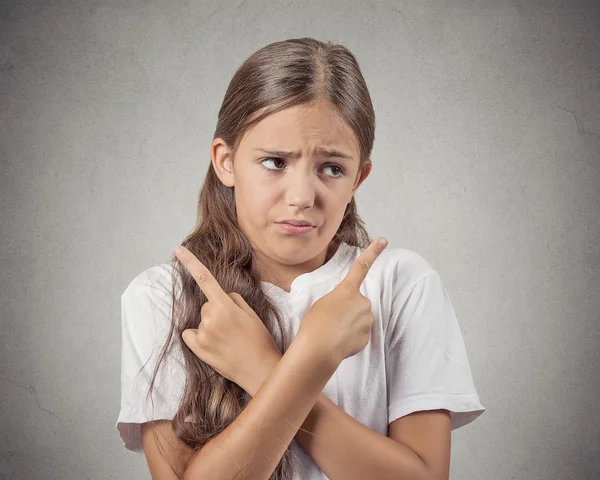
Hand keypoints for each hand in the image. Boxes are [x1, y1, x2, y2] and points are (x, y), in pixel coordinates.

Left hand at [173, 246, 281, 396]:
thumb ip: (233, 300)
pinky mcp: (198, 349)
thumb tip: (221, 297)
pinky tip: (214, 346)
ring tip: (228, 340)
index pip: (204, 279)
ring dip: (210, 326)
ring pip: (201, 320)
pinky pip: (190, 334)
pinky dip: (198, 337)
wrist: (260, 370)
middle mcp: (210, 318)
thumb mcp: (252, 313)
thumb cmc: (260, 340)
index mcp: (225, 306)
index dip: (190, 262)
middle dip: (216, 311)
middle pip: (206, 305)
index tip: (177, 250)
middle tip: (234, 327)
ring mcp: (203, 334)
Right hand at [297, 238, 387, 366]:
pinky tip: (338, 342)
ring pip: (360, 320)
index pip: (362, 266)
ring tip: (333, 332)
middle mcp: (362, 302)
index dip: (374, 252)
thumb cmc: (314, 323)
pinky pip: (359, 335)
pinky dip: (350, 338)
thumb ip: (339, 301)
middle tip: (332, 320)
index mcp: (347, 290)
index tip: (384, 240)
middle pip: (358, 303)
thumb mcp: (322, 303)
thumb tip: (348, 312)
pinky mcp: (367, 337)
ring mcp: (367, 320)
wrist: (318, 348)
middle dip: (349, 310)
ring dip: (349, 325)